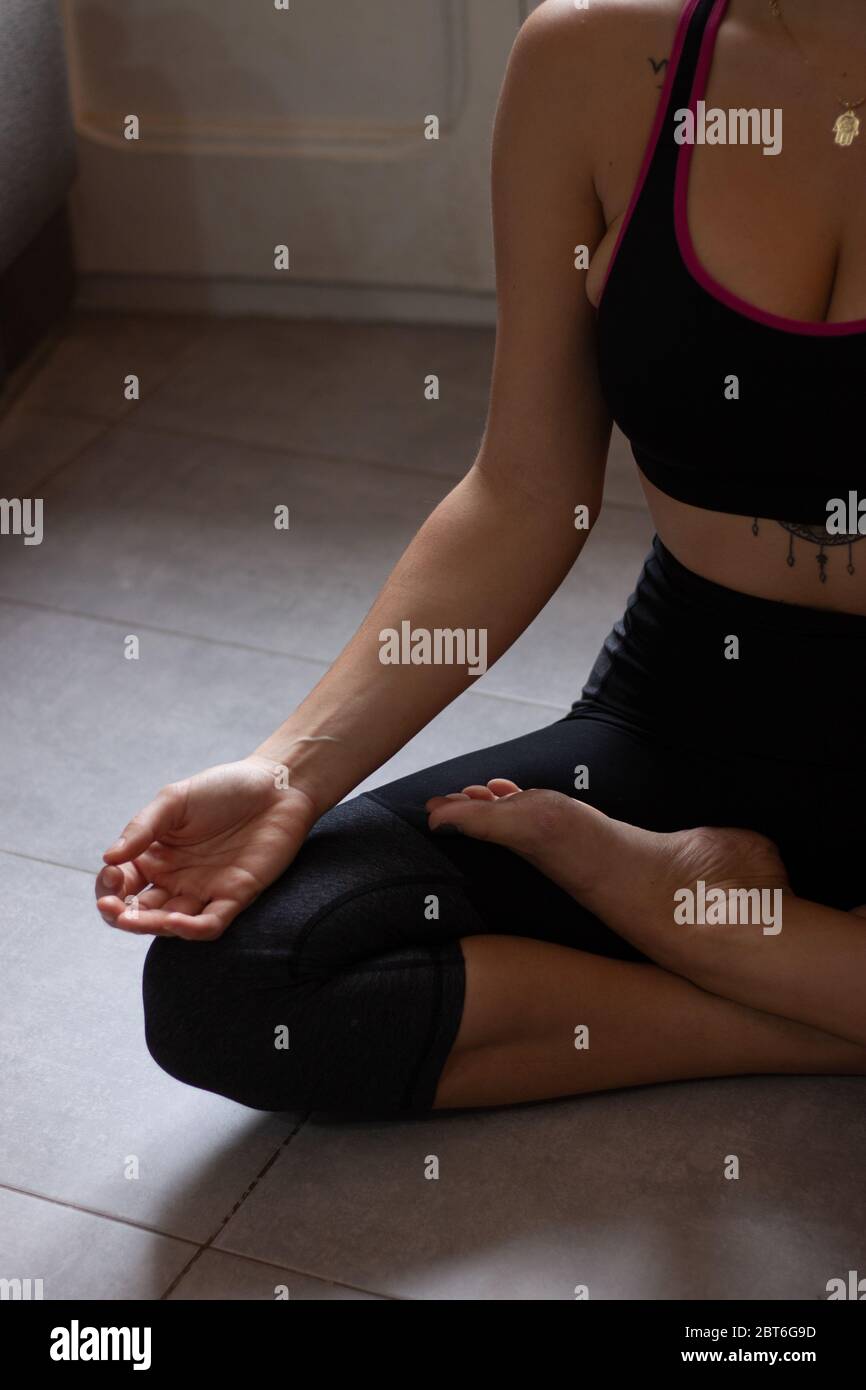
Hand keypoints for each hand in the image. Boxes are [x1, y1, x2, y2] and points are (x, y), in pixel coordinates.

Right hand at [95, 756, 317, 939]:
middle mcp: (177, 879)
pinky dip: (192, 929)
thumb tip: (107, 858)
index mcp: (156, 856)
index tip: (110, 875)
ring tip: (133, 920)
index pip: (123, 884)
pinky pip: (211, 923)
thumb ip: (142, 828)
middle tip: (113, 910)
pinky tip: (175, 921)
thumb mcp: (174, 801)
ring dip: (151, 925)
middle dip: (122, 915)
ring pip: (172, 923)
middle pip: (142, 910)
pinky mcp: (235, 896)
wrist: (275, 786)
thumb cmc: (222, 789)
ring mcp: (205, 890)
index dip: (109, 887)